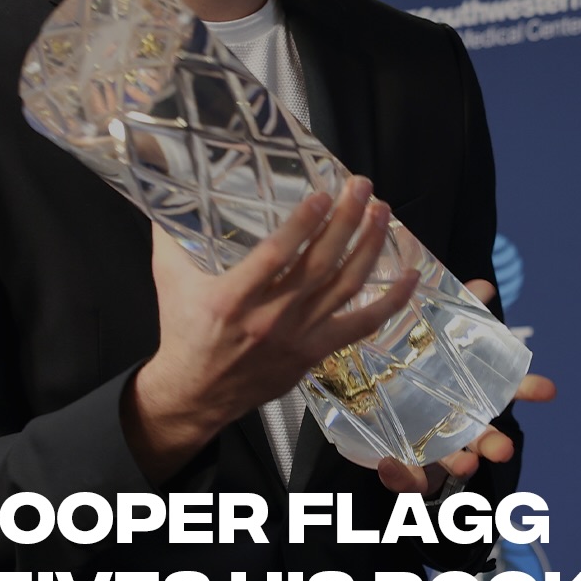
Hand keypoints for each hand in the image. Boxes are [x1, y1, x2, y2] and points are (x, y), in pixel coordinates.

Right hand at [123, 177, 419, 480]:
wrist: (195, 393)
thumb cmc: (183, 330)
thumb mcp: (170, 278)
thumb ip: (172, 234)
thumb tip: (171, 190)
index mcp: (232, 298)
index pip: (276, 256)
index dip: (302, 224)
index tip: (322, 194)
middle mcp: (270, 318)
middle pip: (320, 265)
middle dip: (346, 221)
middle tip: (362, 187)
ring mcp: (298, 337)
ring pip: (344, 288)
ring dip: (369, 248)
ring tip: (382, 213)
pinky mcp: (315, 351)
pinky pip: (362, 325)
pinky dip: (390, 302)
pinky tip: (411, 275)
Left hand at [377, 276, 555, 497]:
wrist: (372, 388)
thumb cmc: (415, 360)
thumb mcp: (431, 331)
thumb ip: (458, 310)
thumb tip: (484, 287)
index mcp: (474, 390)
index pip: (508, 390)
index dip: (528, 388)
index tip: (549, 389)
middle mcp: (459, 421)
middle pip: (484, 436)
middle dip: (496, 443)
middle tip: (504, 447)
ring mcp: (432, 442)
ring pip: (451, 460)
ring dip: (460, 463)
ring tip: (467, 465)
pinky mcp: (400, 459)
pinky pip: (403, 474)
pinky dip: (401, 475)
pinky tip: (393, 466)